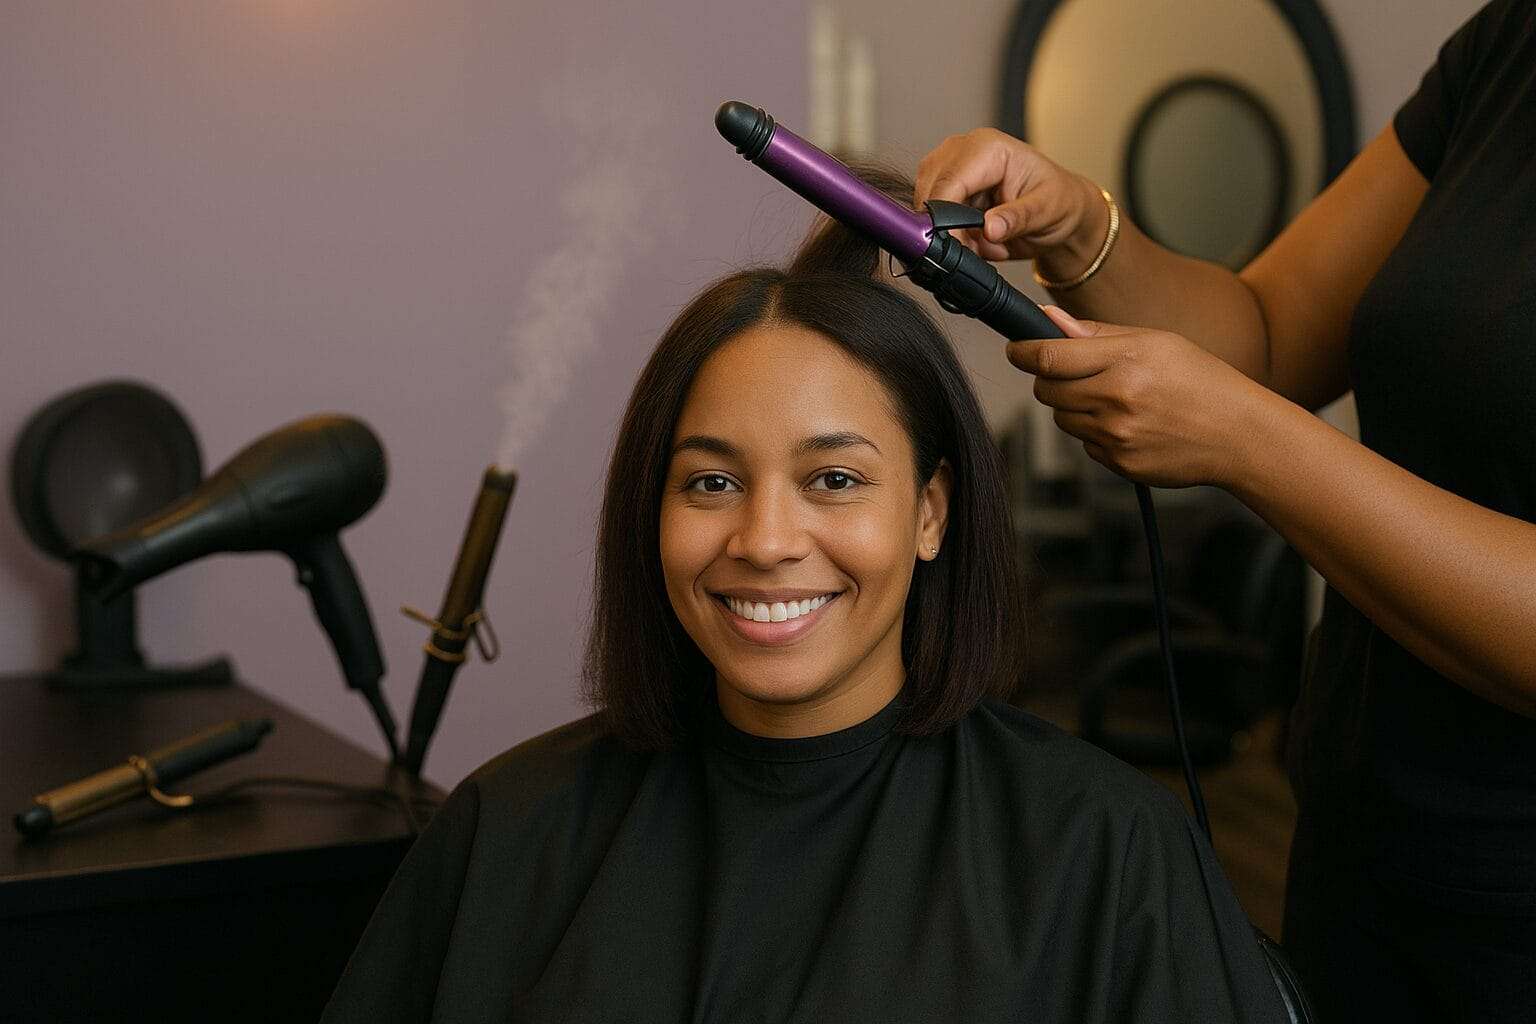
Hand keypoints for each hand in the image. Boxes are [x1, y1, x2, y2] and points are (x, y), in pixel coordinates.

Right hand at [914, 128, 1102, 265]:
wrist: (1060, 211)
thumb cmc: (1058, 202)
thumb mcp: (1046, 211)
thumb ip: (1016, 219)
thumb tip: (989, 228)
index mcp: (989, 148)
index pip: (949, 181)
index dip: (945, 218)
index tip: (958, 247)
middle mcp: (964, 152)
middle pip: (929, 195)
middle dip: (950, 230)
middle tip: (981, 248)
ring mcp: (950, 169)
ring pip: (927, 211)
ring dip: (954, 235)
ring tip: (987, 241)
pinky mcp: (944, 188)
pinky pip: (934, 221)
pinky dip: (954, 237)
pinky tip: (979, 238)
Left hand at [1008, 306, 1267, 488]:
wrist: (1239, 434)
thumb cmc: (1200, 380)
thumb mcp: (1155, 341)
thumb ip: (1096, 333)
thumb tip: (1047, 319)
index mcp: (1126, 360)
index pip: (1048, 357)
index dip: (1022, 351)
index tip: (1016, 348)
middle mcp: (1117, 399)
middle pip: (1046, 390)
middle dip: (1050, 379)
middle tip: (1076, 372)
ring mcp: (1116, 436)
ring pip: (1062, 419)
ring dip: (1074, 407)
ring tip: (1116, 398)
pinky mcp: (1119, 463)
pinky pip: (1086, 444)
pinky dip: (1097, 433)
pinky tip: (1131, 424)